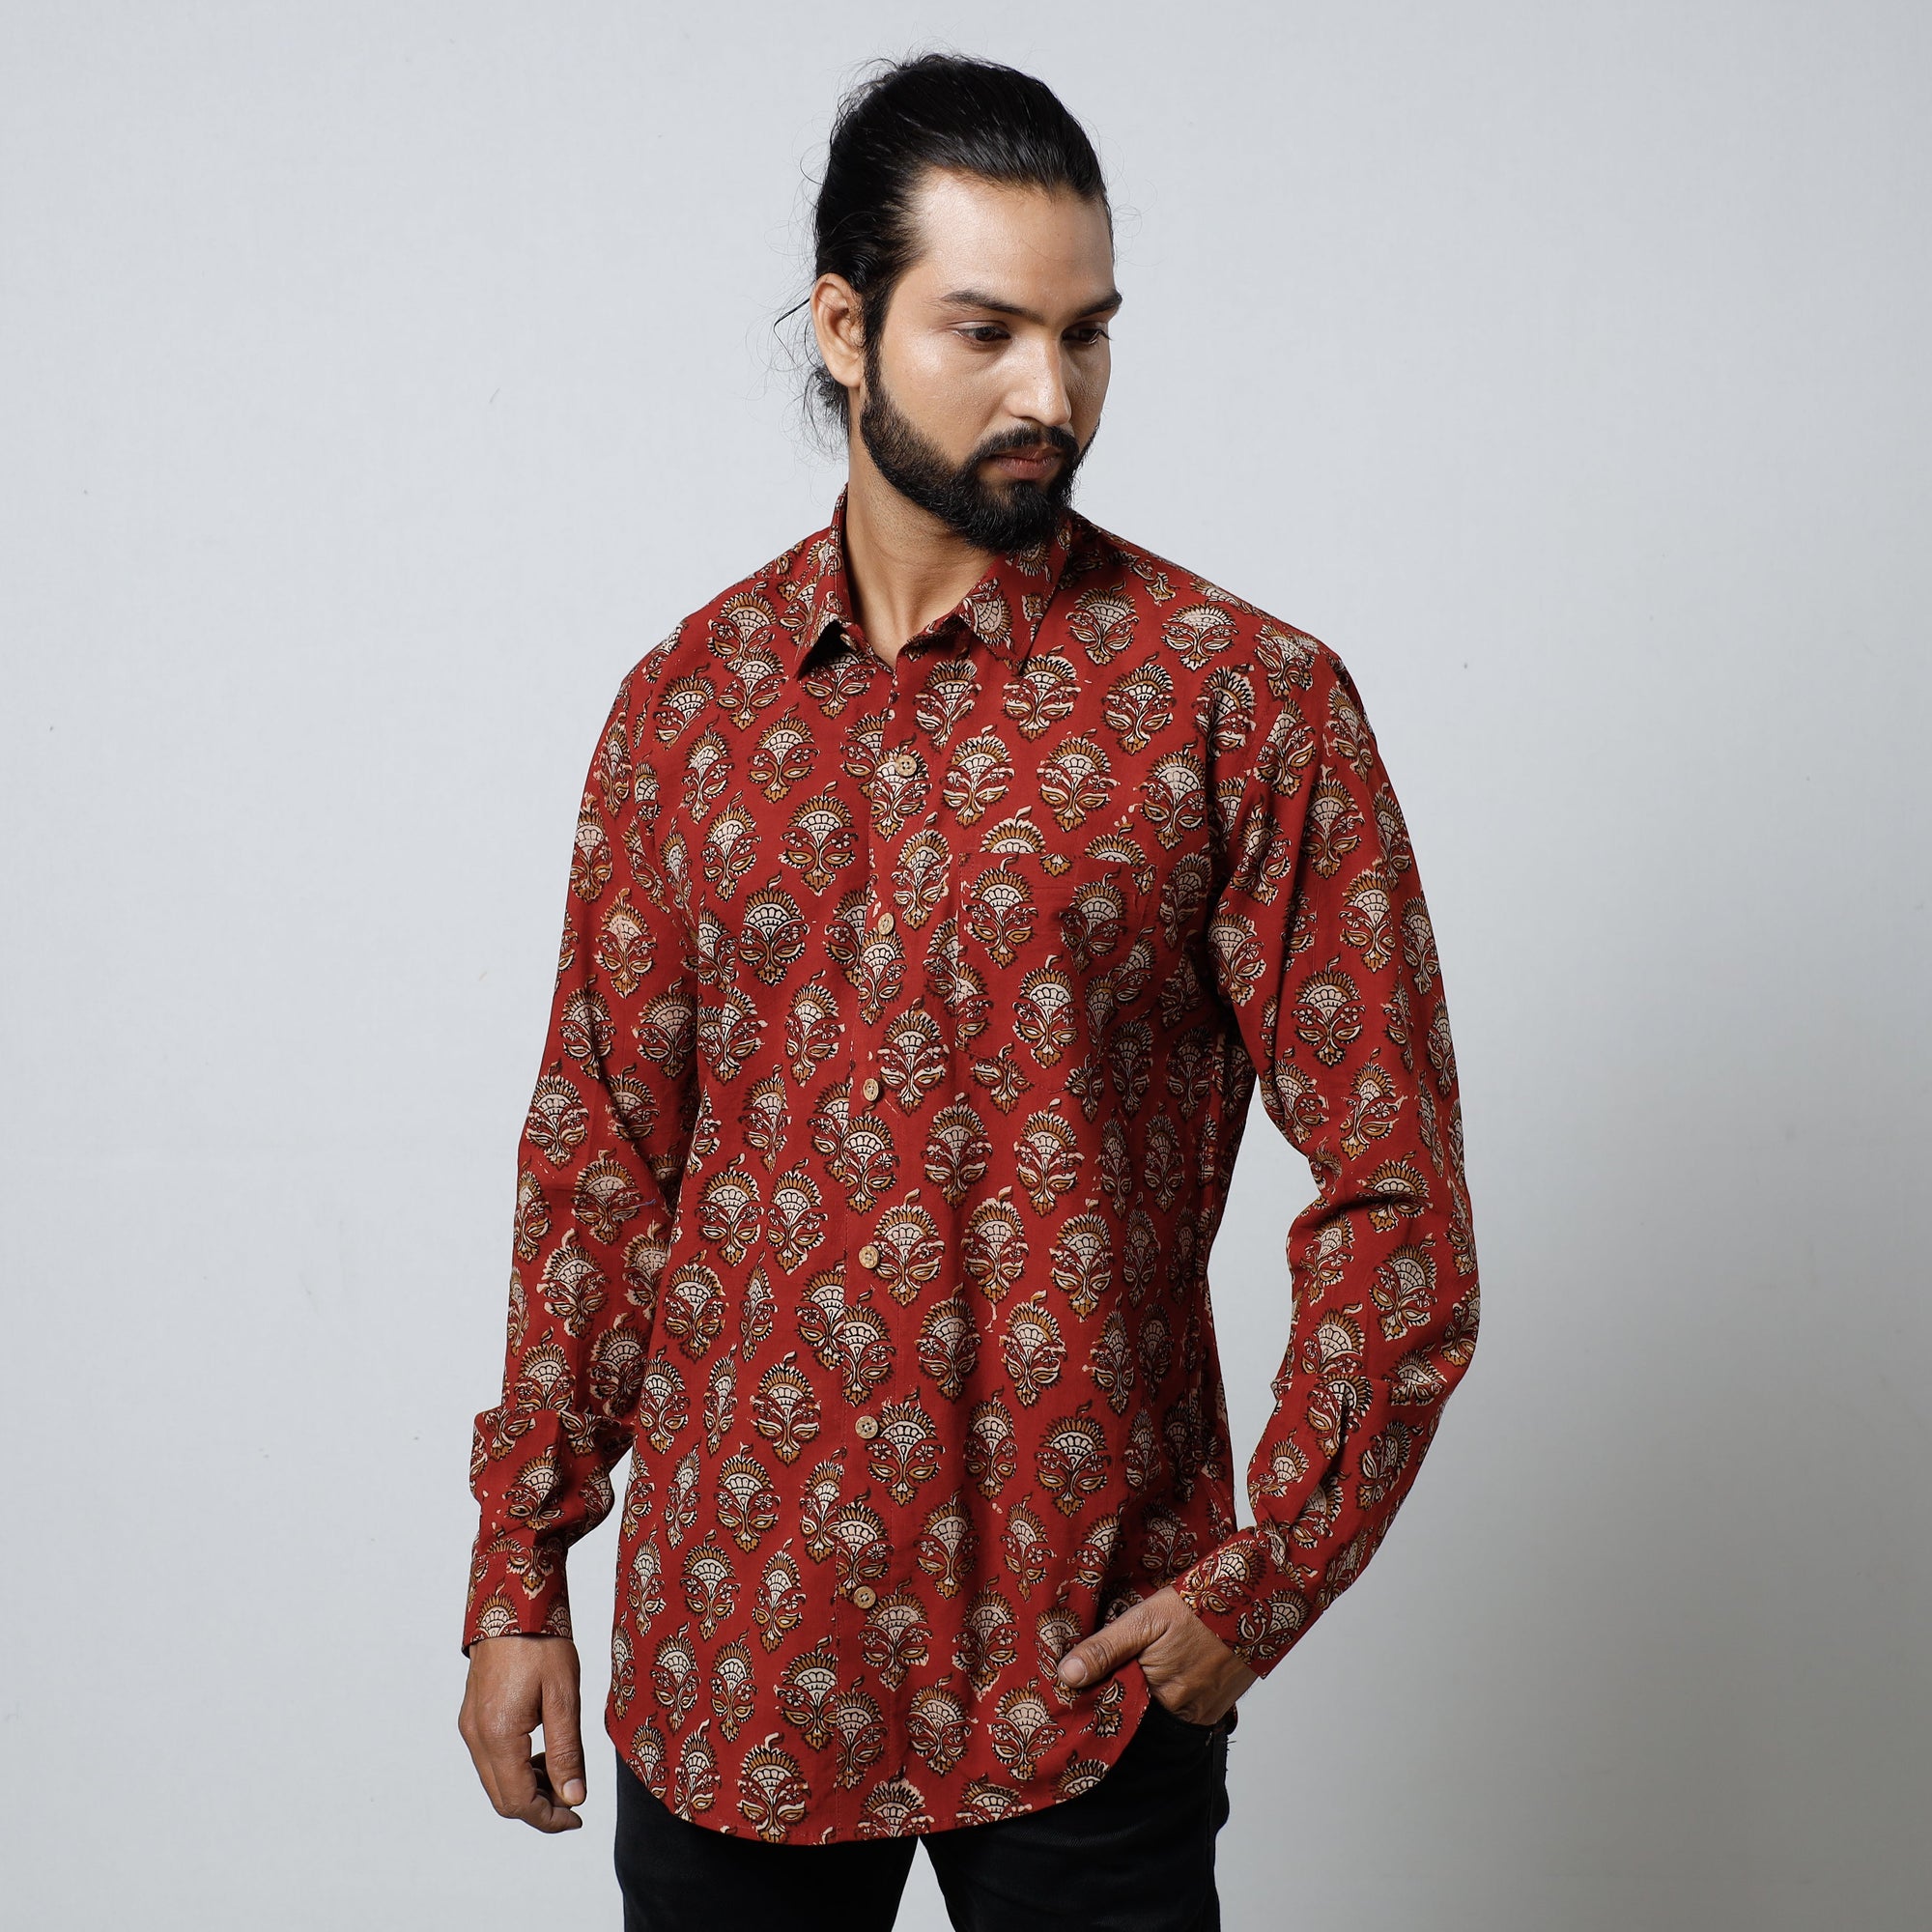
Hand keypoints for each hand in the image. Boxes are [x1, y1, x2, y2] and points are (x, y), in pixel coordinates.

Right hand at [458, 1634, 586, 1831]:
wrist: (513, 1599)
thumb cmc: (541, 1641)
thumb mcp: (563, 1696)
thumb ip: (566, 1751)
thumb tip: (573, 1797)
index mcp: (497, 1735)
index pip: (518, 1801)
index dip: (548, 1818)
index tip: (577, 1817)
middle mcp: (476, 1736)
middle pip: (503, 1798)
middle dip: (538, 1807)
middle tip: (573, 1799)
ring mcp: (470, 1725)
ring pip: (495, 1780)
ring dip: (527, 1787)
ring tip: (562, 1773)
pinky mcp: (472, 1715)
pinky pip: (490, 1759)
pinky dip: (516, 1767)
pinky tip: (542, 1753)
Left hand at [1056, 1585, 1256, 1726]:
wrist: (1256, 1600)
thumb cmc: (1198, 1606)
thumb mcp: (1144, 1619)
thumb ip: (1106, 1649)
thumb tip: (1067, 1677)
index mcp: (1161, 1696)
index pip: (1118, 1711)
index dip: (1099, 1697)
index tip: (1079, 1688)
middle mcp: (1184, 1714)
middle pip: (1141, 1713)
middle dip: (1124, 1696)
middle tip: (1108, 1672)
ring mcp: (1205, 1713)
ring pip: (1162, 1712)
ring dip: (1148, 1696)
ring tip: (1138, 1669)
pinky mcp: (1220, 1706)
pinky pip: (1186, 1710)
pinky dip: (1173, 1696)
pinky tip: (1166, 1672)